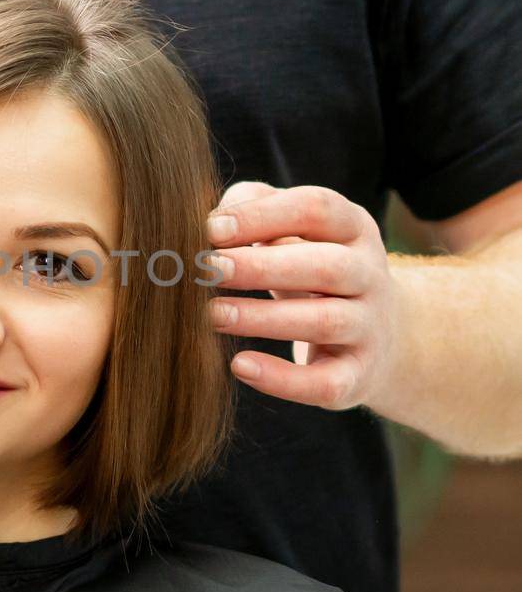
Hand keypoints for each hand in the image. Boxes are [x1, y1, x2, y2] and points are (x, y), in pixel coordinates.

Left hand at [205, 180, 400, 410]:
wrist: (381, 336)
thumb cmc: (312, 269)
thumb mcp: (294, 231)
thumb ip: (253, 209)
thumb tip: (211, 221)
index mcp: (353, 228)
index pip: (316, 209)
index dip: (263, 216)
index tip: (212, 229)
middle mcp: (370, 275)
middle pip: (327, 265)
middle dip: (263, 267)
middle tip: (208, 269)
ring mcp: (369, 327)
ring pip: (325, 321)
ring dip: (263, 318)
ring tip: (212, 315)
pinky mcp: (358, 376)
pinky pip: (325, 382)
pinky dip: (282, 379)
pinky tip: (239, 365)